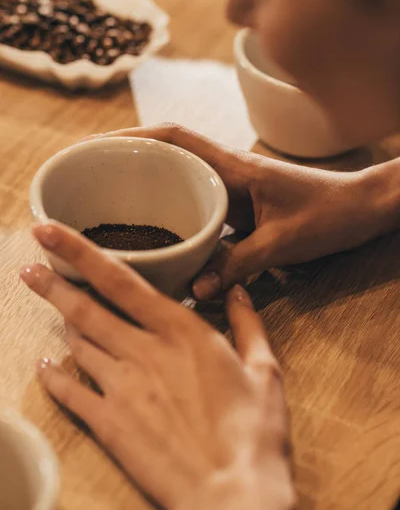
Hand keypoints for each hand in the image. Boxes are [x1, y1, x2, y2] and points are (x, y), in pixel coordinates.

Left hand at [20, 222, 295, 509]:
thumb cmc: (254, 432)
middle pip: (86, 308)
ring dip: (60, 322)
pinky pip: (69, 393)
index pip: (120, 279)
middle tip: (29, 268)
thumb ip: (248, 323)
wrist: (233, 495)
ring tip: (49, 306)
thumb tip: (238, 290)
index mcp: (180, 331)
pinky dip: (54, 377)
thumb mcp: (265, 370)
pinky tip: (44, 366)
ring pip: (78, 343)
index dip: (79, 251)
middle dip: (53, 283)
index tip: (50, 231)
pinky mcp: (109, 424)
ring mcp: (121, 388)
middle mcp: (143, 351)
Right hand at [86, 123, 386, 299]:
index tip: (102, 145)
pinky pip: (207, 208)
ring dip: (159, 190)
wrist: (364, 208)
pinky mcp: (247, 207)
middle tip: (102, 182)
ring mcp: (238, 189)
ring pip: (189, 183)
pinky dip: (186, 218)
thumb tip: (194, 291)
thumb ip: (237, 264)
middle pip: (174, 157)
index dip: (136, 135)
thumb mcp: (281, 242)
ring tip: (125, 211)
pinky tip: (173, 241)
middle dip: (136, 163)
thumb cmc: (329, 214)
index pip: (176, 138)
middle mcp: (231, 172)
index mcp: (235, 167)